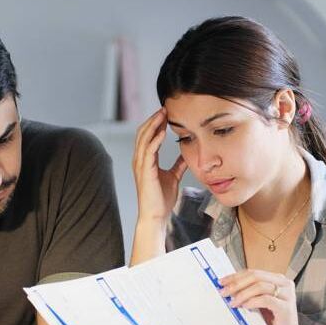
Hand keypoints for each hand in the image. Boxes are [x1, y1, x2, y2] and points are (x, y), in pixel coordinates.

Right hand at [132, 108, 187, 222]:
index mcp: (145, 160)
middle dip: (153, 119)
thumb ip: (177, 164)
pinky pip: (148, 151)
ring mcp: (140, 165)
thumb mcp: (173, 176)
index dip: (155, 123)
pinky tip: (162, 132)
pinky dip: (154, 140)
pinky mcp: (145, 172)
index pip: (147, 136)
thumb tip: (186, 155)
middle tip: (164, 108)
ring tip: (162, 114)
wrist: (156, 216)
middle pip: (143, 133)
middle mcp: (139, 160)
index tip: (166, 113)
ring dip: (153, 125)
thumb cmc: (162, 199)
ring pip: (143, 138)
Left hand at [220, 270, 303, 324]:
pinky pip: (266, 300)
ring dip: (243, 294)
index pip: (253, 272)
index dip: (236, 276)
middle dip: (237, 283)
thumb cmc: (273, 321)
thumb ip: (249, 293)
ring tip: (232, 302)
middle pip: (256, 276)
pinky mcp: (287, 307)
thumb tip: (228, 288)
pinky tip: (244, 306)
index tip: (222, 282)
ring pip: (260, 286)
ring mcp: (287, 294)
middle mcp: (284, 283)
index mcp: (277, 279)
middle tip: (224, 292)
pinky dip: (253, 302)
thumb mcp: (259, 303)